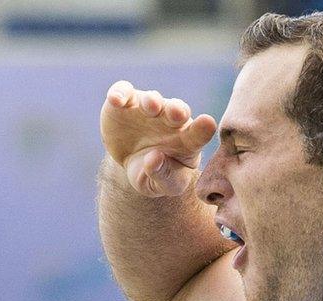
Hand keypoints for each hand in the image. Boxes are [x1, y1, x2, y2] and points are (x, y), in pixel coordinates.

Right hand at [102, 81, 218, 197]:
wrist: (131, 161)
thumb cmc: (154, 174)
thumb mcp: (160, 186)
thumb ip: (163, 177)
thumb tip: (154, 158)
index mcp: (187, 140)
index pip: (199, 134)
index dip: (202, 129)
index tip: (207, 124)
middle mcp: (171, 119)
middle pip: (178, 110)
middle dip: (177, 110)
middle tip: (177, 113)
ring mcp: (148, 108)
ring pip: (152, 99)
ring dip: (152, 100)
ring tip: (151, 106)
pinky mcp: (126, 102)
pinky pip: (123, 92)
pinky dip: (120, 93)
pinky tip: (115, 100)